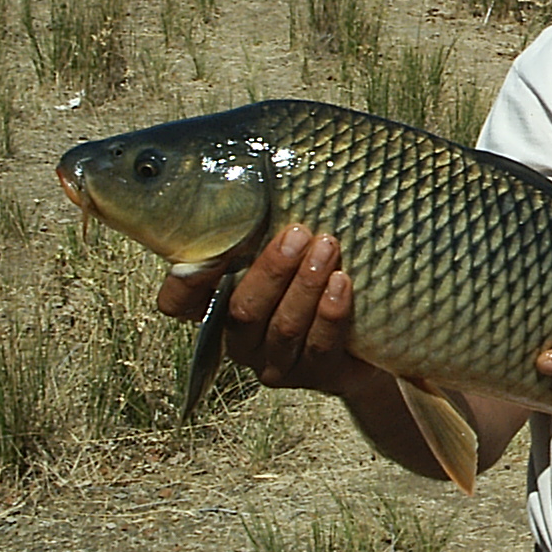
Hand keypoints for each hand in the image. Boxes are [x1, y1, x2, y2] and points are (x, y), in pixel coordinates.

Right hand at [156, 224, 375, 398]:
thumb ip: (265, 226)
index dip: (185, 283)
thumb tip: (264, 175)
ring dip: (305, 284)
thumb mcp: (289, 248)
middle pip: (243, 311)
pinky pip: (319, 346)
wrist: (372, 330)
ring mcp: (276, 362)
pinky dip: (330, 313)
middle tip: (298, 234)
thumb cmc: (318, 273)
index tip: (210, 252)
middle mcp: (241, 340)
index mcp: (221, 307)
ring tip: (328, 248)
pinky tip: (342, 283)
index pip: (179, 303)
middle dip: (272, 270)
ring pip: (283, 327)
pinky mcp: (315, 376)